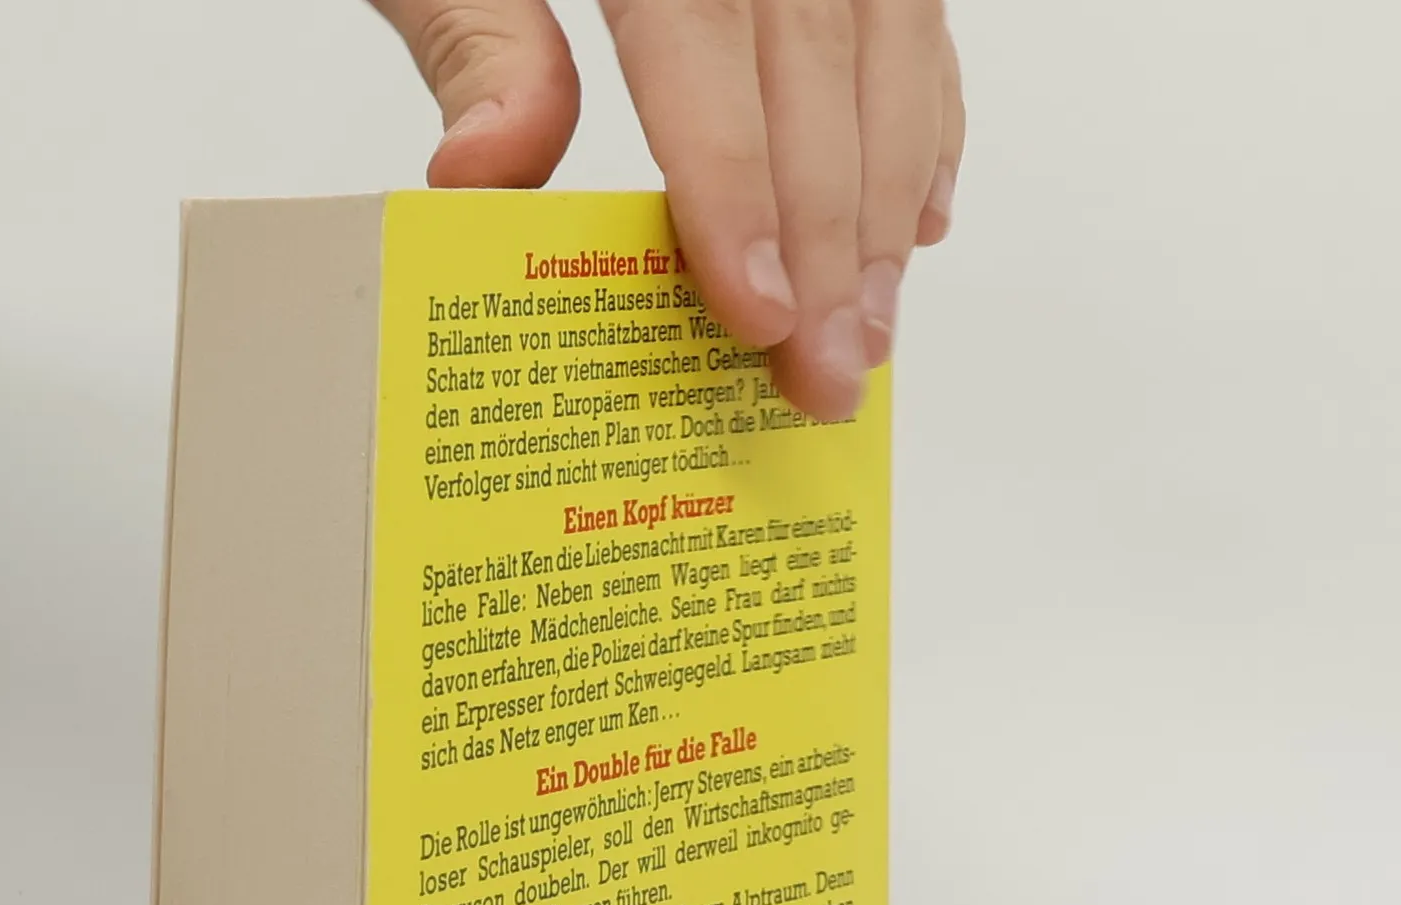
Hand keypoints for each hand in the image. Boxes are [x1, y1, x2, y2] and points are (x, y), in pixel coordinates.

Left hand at [369, 0, 963, 422]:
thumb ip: (475, 42)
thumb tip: (488, 173)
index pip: (708, 46)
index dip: (739, 186)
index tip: (756, 312)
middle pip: (819, 63)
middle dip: (830, 237)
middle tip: (826, 373)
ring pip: (889, 43)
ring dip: (887, 201)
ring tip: (868, 328)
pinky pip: (915, 16)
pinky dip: (925, 120)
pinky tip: (918, 220)